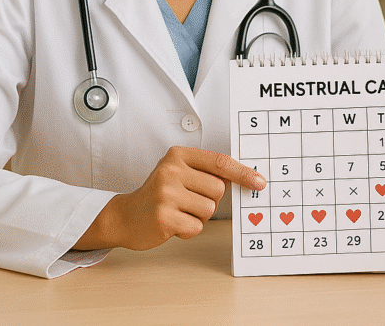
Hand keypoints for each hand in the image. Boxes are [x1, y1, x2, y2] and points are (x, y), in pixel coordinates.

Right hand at [75, 147, 265, 250]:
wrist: (125, 216)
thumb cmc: (159, 194)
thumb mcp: (179, 173)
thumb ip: (206, 172)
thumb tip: (244, 178)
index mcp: (178, 155)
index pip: (220, 162)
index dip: (243, 173)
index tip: (259, 182)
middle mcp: (171, 171)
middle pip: (218, 189)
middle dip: (210, 200)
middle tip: (189, 201)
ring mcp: (166, 194)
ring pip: (209, 209)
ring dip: (199, 216)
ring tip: (180, 212)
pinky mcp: (163, 217)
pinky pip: (196, 226)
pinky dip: (189, 229)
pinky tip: (173, 223)